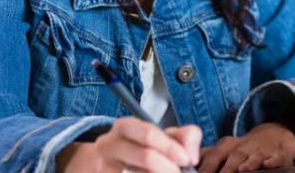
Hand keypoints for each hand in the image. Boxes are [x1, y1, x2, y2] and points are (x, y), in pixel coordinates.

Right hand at [58, 118, 201, 172]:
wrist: (111, 164)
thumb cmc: (144, 148)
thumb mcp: (164, 137)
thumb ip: (184, 137)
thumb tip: (191, 157)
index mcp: (124, 127)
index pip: (149, 134)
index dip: (170, 147)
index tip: (186, 160)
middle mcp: (108, 145)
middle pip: (145, 156)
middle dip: (169, 167)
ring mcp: (104, 166)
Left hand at [198, 123, 294, 172]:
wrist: (274, 135)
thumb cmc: (243, 148)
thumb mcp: (224, 149)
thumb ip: (206, 157)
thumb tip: (184, 166)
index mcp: (227, 145)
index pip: (213, 155)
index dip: (206, 167)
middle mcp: (243, 147)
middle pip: (233, 157)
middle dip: (225, 170)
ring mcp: (260, 151)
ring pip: (253, 157)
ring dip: (247, 164)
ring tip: (241, 171)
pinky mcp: (277, 155)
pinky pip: (275, 158)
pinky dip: (272, 162)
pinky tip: (268, 165)